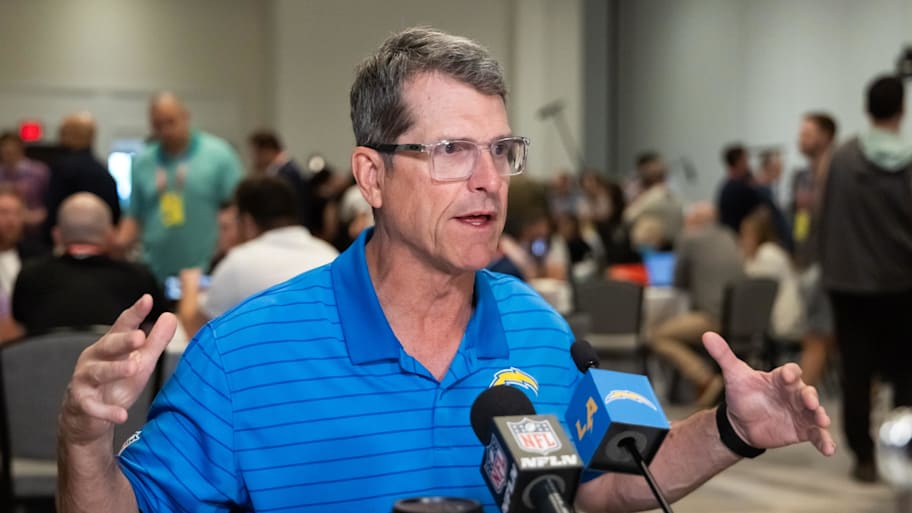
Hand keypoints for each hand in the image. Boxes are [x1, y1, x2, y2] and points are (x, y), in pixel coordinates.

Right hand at [59, 295, 175, 445]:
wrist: (88, 418)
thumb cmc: (116, 384)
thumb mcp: (140, 362)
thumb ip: (155, 341)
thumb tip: (170, 316)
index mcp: (110, 345)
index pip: (123, 325)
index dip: (135, 313)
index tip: (147, 299)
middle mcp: (94, 358)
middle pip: (108, 345)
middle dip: (123, 341)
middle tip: (140, 337)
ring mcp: (84, 379)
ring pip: (98, 372)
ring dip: (114, 370)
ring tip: (133, 369)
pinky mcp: (81, 403)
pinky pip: (93, 406)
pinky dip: (106, 411)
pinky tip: (121, 415)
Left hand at [702, 331, 836, 456]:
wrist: (741, 422)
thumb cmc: (742, 395)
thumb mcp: (733, 375)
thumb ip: (723, 355)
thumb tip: (708, 335)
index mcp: (779, 379)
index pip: (790, 372)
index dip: (789, 373)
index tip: (786, 375)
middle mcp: (793, 394)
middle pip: (806, 391)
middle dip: (810, 396)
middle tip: (809, 400)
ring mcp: (800, 412)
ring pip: (815, 412)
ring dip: (820, 416)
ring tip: (822, 421)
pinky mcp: (802, 430)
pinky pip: (816, 435)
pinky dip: (824, 441)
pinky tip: (829, 449)